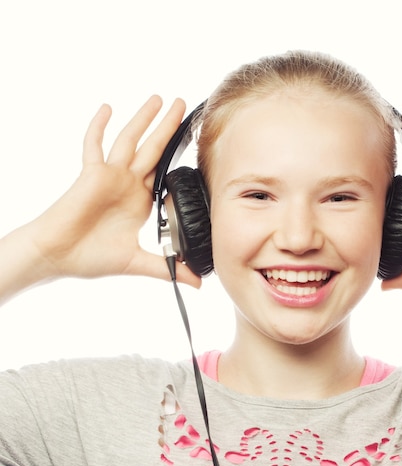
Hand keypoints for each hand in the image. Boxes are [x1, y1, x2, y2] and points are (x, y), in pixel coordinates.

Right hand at [27, 96, 200, 287]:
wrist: (57, 256)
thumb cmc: (90, 257)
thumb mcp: (137, 263)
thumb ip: (167, 268)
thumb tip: (196, 284)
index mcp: (140, 202)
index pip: (165, 173)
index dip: (179, 158)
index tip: (197, 143)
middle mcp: (127, 185)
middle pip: (153, 149)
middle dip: (168, 127)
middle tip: (183, 104)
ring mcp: (109, 177)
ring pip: (129, 140)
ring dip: (143, 119)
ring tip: (158, 98)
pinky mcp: (90, 174)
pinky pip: (93, 146)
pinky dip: (98, 127)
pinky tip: (107, 108)